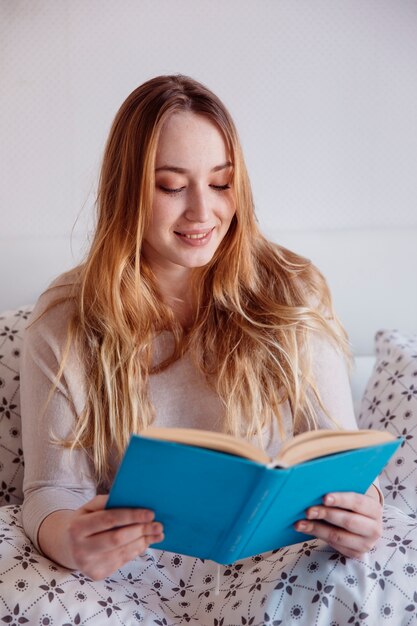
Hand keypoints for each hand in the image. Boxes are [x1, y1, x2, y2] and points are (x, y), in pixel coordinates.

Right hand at [39, 495, 163, 578]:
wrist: (69, 546)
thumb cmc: (85, 521)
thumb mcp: (89, 507)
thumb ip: (106, 502)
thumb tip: (132, 500)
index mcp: (76, 527)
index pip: (108, 520)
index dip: (131, 516)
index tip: (150, 513)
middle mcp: (80, 548)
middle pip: (116, 539)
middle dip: (141, 530)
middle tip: (158, 524)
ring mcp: (88, 565)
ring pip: (122, 552)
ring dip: (143, 542)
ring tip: (157, 533)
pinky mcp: (97, 574)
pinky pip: (122, 561)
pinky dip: (136, 550)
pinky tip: (145, 542)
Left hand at [294, 485, 382, 558]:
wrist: (361, 523)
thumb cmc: (351, 505)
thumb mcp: (351, 497)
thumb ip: (339, 491)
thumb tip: (317, 484)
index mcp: (374, 509)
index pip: (357, 502)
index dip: (340, 499)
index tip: (324, 497)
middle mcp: (374, 528)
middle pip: (348, 521)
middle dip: (325, 514)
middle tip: (308, 510)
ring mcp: (366, 544)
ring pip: (338, 536)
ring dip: (316, 528)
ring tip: (300, 522)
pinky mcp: (355, 554)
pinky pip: (333, 545)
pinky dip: (317, 535)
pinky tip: (305, 528)